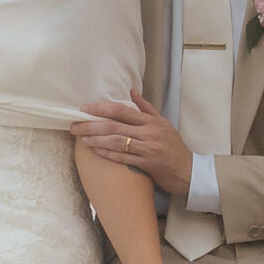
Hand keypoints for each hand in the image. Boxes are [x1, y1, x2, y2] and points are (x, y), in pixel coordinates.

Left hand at [70, 95, 194, 198]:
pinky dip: (107, 154)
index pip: (122, 110)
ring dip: (96, 139)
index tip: (84, 108)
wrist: (189, 171)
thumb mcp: (163, 123)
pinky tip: (96, 151)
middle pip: (115, 125)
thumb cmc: (174, 147)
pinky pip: (123, 158)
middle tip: (75, 126)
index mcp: (151, 121)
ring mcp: (148, 148)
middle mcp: (149, 133)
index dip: (101, 108)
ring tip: (82, 138)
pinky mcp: (147, 164)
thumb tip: (131, 91)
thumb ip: (146, 108)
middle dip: (91, 125)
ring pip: (116, 141)